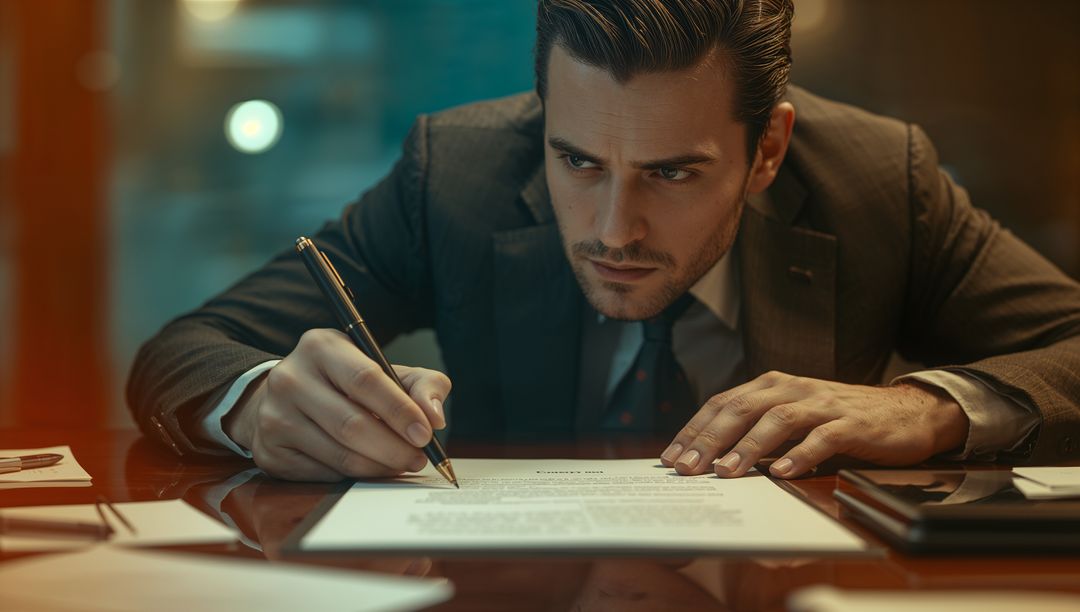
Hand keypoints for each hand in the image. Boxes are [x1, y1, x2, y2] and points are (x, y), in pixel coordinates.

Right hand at [224, 328, 450, 481]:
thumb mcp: (384, 368)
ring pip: (339, 454)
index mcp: (320, 346)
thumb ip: (421, 384)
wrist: (286, 398)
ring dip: (379, 466)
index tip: (425, 433)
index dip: (399, 410)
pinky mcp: (270, 452)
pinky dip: (354, 476)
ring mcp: (274, 417)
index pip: (365, 380)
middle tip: (419, 458)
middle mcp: (290, 378)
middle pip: (351, 423)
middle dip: (394, 447)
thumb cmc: (345, 383)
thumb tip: (434, 416)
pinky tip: (370, 468)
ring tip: (402, 464)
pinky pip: (324, 473)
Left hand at [659, 371, 968, 478]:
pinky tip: (783, 473)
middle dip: (710, 440)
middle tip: (687, 468)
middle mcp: (792, 388)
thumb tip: (713, 461)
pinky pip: (823, 437)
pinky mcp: (852, 423)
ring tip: (726, 473)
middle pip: (742, 409)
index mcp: (772, 385)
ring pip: (777, 421)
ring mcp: (823, 404)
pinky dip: (801, 455)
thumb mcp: (794, 419)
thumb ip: (759, 432)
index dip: (694, 430)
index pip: (723, 404)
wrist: (906, 412)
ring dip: (748, 448)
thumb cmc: (841, 419)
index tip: (670, 457)